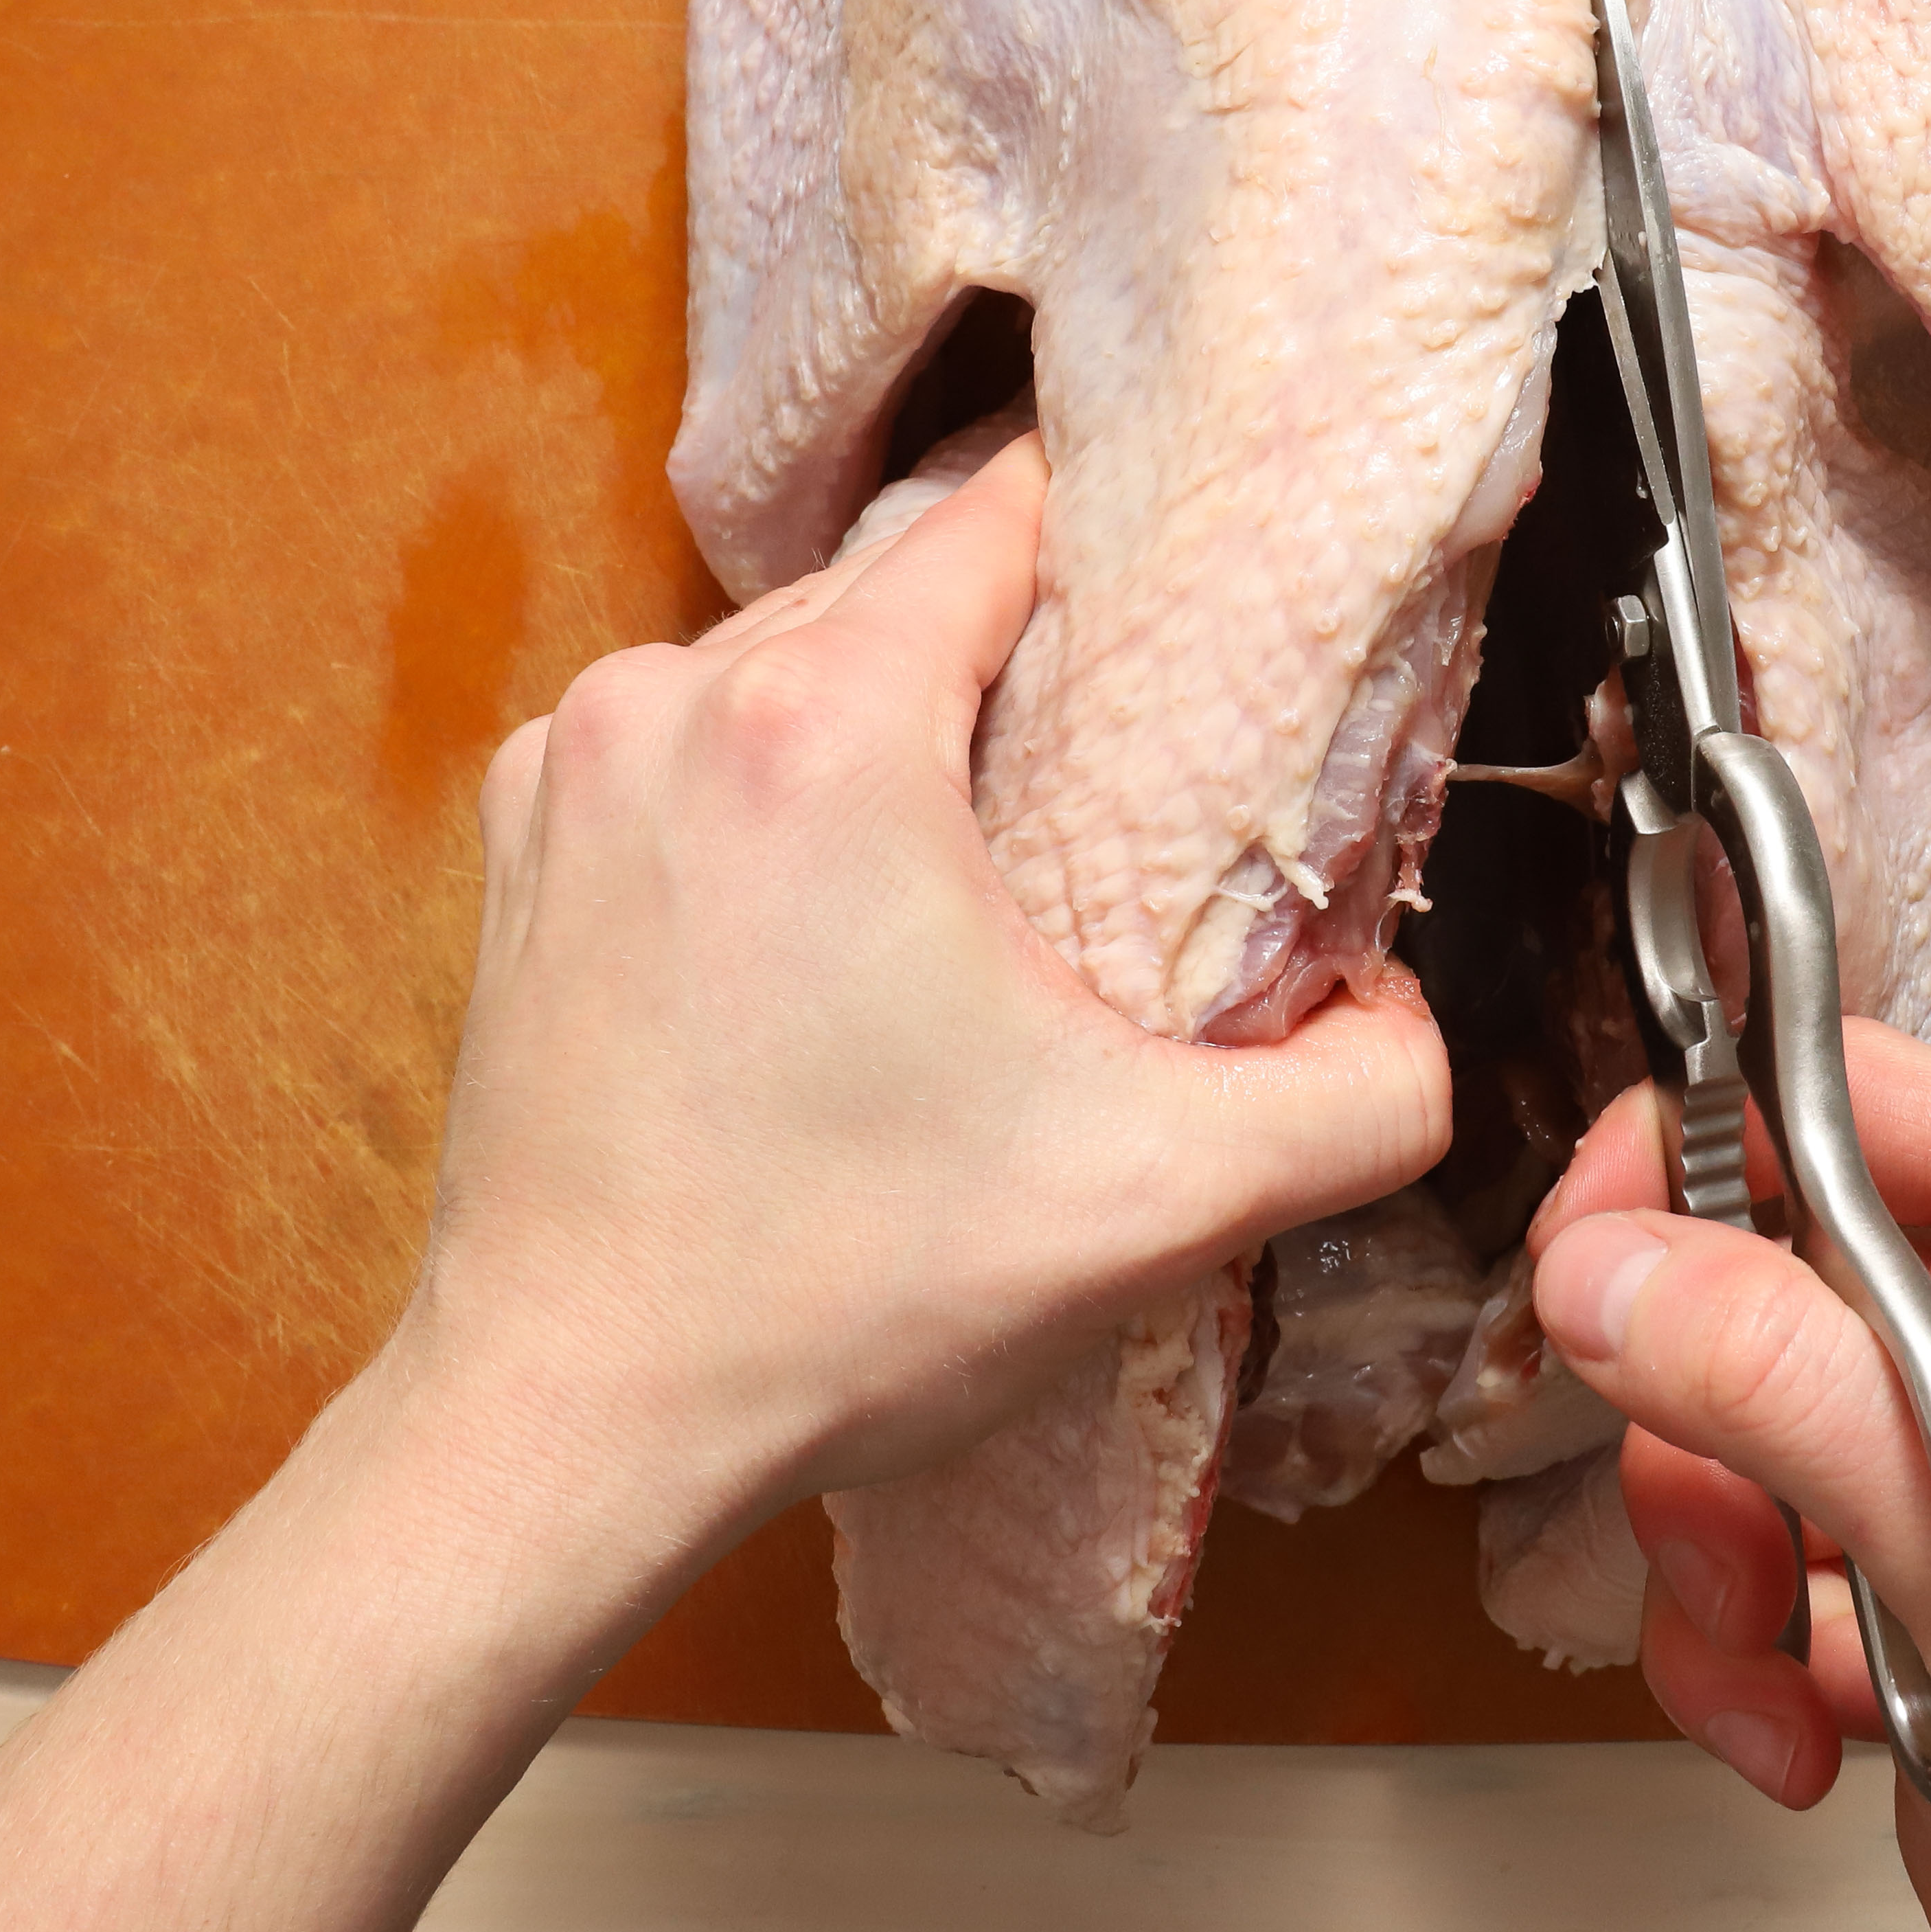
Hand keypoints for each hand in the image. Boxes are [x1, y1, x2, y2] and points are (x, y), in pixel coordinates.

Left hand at [400, 432, 1449, 1543]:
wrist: (573, 1417)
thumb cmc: (836, 1296)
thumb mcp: (1156, 1200)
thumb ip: (1358, 1100)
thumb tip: (1408, 1024)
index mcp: (824, 724)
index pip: (1000, 514)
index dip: (1109, 547)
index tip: (1181, 619)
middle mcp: (673, 701)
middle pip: (895, 584)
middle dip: (1007, 656)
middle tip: (1107, 773)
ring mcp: (576, 765)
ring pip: (787, 661)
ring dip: (883, 725)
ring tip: (973, 858)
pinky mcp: (522, 840)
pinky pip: (689, 744)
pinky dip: (767, 789)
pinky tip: (830, 914)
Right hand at [1529, 1024, 1930, 1931]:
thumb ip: (1781, 1380)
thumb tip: (1606, 1263)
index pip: (1839, 1087)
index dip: (1688, 1159)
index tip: (1587, 1270)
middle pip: (1753, 1263)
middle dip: (1708, 1435)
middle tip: (1735, 1542)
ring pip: (1722, 1415)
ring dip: (1713, 1563)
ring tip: (1784, 1668)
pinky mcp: (1909, 1548)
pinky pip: (1739, 1537)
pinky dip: (1736, 1646)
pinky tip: (1805, 1728)